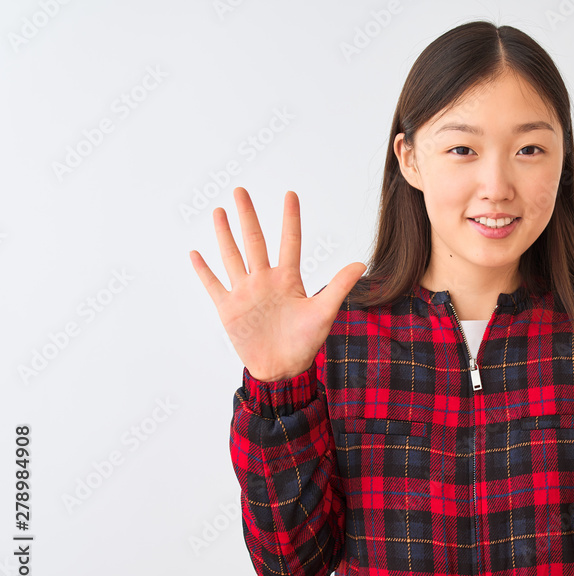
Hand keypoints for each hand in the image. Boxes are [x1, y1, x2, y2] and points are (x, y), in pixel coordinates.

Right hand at [189, 187, 366, 381]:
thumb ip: (339, 286)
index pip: (289, 241)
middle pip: (253, 241)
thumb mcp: (324, 312)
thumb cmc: (305, 343)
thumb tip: (361, 263)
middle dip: (247, 216)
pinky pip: (213, 285)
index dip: (290, 218)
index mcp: (288, 279)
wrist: (283, 370)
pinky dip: (204, 270)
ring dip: (224, 234)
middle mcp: (264, 280)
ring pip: (232, 256)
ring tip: (220, 211)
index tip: (290, 194)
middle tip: (241, 190)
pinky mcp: (229, 308)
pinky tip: (195, 253)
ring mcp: (245, 293)